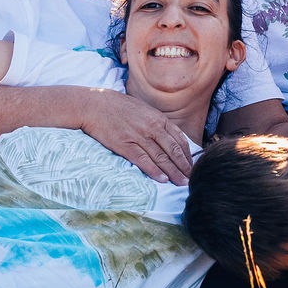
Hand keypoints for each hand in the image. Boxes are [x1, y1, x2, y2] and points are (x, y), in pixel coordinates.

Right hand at [78, 88, 194, 183]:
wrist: (95, 105)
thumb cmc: (118, 106)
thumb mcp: (144, 109)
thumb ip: (157, 123)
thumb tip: (169, 137)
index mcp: (159, 118)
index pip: (180, 140)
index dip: (188, 155)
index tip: (192, 166)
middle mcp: (152, 127)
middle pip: (174, 151)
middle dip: (184, 167)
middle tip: (192, 178)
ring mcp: (139, 136)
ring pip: (161, 158)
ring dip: (173, 173)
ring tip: (181, 183)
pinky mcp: (125, 145)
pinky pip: (144, 161)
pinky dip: (154, 171)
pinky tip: (163, 180)